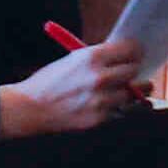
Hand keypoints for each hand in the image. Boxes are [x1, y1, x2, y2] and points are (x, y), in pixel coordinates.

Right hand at [0, 40, 147, 135]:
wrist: (30, 108)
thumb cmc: (49, 82)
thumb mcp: (72, 60)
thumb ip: (98, 58)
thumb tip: (123, 57)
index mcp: (92, 57)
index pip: (130, 49)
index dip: (136, 50)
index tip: (137, 52)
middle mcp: (99, 77)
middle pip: (134, 70)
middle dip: (133, 69)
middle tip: (133, 70)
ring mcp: (101, 100)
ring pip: (132, 94)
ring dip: (132, 90)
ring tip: (132, 88)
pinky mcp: (99, 118)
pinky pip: (120, 110)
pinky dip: (118, 106)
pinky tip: (111, 102)